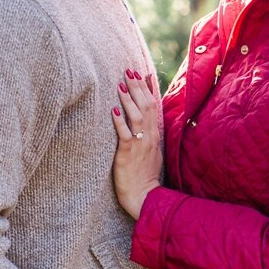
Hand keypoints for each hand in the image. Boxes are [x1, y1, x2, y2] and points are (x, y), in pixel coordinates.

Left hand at [111, 68, 161, 219]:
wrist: (146, 197)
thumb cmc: (146, 177)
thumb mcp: (152, 152)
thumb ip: (149, 135)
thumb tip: (146, 122)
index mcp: (155, 135)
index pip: (154, 106)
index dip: (148, 89)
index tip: (143, 73)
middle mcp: (149, 137)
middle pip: (146, 106)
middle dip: (137, 87)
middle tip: (129, 71)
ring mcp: (140, 145)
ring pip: (137, 117)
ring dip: (129, 100)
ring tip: (121, 84)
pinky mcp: (128, 154)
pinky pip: (125, 135)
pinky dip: (120, 122)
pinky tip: (114, 110)